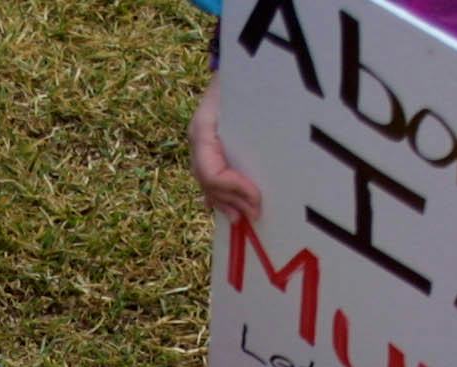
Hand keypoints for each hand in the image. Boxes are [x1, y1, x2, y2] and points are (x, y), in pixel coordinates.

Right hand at [189, 80, 261, 223]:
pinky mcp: (210, 145)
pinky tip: (226, 208)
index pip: (212, 173)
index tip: (258, 198)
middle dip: (233, 201)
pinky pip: (209, 175)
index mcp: (202, 129)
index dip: (234, 190)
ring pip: (207, 183)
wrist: (239, 59)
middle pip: (209, 184)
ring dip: (226, 202)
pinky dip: (219, 194)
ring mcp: (201, 143)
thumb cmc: (246, 75)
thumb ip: (248, 133)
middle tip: (256, 214)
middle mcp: (198, 140)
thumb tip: (257, 171)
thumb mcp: (246, 100)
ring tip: (243, 217)